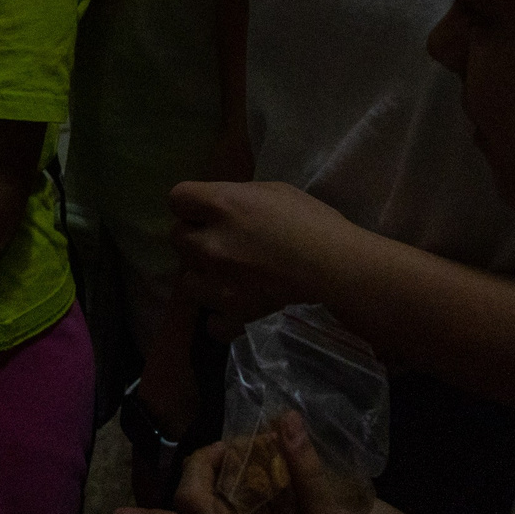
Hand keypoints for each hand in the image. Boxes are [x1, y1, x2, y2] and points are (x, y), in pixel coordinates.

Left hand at [170, 179, 363, 331]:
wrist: (337, 268)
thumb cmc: (313, 222)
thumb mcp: (273, 192)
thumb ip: (236, 198)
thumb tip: (220, 206)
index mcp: (222, 205)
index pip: (177, 198)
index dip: (191, 205)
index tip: (205, 211)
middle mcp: (211, 243)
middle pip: (177, 238)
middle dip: (195, 238)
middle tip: (221, 243)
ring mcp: (218, 282)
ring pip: (186, 281)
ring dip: (203, 277)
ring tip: (228, 276)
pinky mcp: (233, 314)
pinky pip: (210, 321)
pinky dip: (221, 317)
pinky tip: (236, 306)